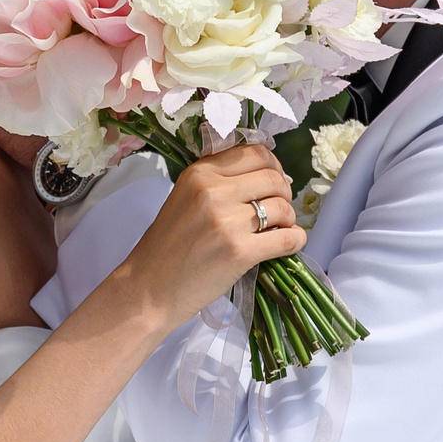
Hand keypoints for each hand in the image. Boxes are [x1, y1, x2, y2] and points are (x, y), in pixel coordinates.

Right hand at [118, 145, 305, 324]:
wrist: (148, 288)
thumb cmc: (167, 247)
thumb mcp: (184, 198)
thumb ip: (218, 182)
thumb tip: (271, 176)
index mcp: (199, 173)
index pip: (255, 153)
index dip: (272, 167)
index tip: (271, 184)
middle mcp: (212, 191)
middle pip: (274, 178)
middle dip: (283, 194)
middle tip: (276, 211)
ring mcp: (226, 221)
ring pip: (283, 208)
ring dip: (288, 220)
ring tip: (276, 231)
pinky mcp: (238, 251)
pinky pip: (286, 238)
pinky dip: (295, 240)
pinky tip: (288, 244)